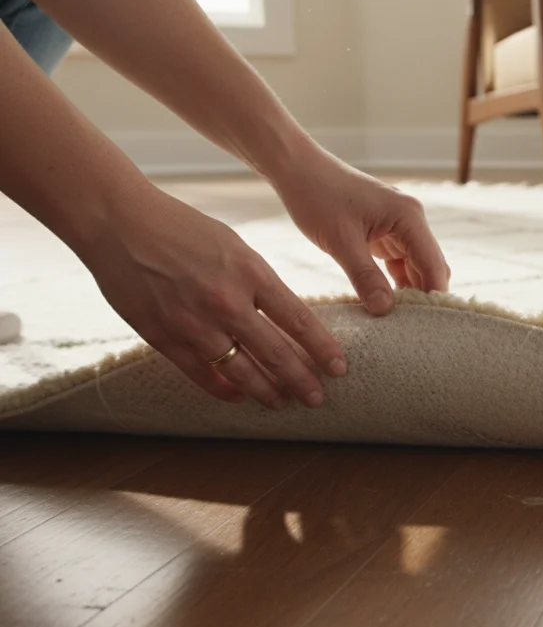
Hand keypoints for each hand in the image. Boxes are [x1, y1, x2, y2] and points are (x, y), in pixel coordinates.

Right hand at [80, 191, 345, 409]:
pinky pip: (201, 374)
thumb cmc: (182, 228)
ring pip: (241, 371)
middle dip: (302, 380)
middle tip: (317, 398)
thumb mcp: (234, 246)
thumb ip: (259, 281)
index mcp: (250, 273)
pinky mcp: (164, 337)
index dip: (322, 349)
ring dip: (266, 391)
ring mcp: (194, 323)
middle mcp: (226, 302)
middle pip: (275, 353)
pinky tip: (239, 395)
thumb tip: (284, 315)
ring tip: (282, 402)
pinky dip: (223, 389)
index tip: (339, 367)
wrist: (120, 223)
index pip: (298, 321)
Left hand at [270, 145, 448, 315]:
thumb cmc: (318, 197)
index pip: (433, 265)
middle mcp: (411, 220)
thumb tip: (385, 310)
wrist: (297, 170)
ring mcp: (399, 226)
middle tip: (412, 330)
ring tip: (398, 322)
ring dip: (408, 291)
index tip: (428, 327)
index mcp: (409, 217)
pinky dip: (394, 283)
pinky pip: (399, 263)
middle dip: (423, 297)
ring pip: (416, 267)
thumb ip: (365, 276)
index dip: (433, 297)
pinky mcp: (385, 232)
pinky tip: (383, 303)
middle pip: (430, 267)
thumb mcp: (341, 241)